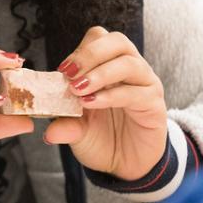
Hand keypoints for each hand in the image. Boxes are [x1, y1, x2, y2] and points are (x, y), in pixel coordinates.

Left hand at [46, 26, 167, 180]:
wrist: (126, 165)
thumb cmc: (102, 138)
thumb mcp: (77, 130)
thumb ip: (65, 125)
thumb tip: (48, 132)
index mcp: (108, 66)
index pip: (99, 38)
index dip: (80, 50)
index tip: (62, 70)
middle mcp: (130, 70)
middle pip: (117, 41)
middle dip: (90, 53)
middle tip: (69, 73)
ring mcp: (145, 85)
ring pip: (129, 62)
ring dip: (100, 73)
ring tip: (79, 90)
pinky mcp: (154, 105)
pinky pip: (135, 92)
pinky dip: (110, 96)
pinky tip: (92, 103)